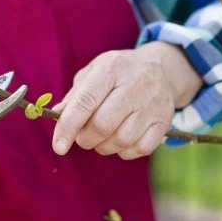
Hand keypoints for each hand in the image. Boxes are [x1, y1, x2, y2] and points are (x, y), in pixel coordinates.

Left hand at [51, 43, 201, 159]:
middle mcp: (135, 85)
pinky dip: (123, 151)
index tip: (58, 146)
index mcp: (111, 69)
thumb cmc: (117, 73)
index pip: (85, 101)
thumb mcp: (93, 72)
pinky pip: (139, 149)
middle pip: (103, 125)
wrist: (159, 69)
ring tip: (100, 137)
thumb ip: (75, 95)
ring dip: (103, 146)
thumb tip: (57, 115)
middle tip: (82, 136)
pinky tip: (119, 139)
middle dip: (85, 138)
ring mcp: (152, 104)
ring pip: (121, 141)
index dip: (68, 126)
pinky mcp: (164, 122)